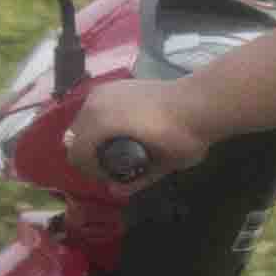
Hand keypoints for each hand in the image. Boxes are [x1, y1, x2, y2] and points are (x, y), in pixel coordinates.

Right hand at [67, 77, 203, 183]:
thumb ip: (137, 180)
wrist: (201, 104)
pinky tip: (120, 128)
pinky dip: (100, 119)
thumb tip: (115, 191)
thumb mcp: (161, 165)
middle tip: (109, 164)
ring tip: (113, 146)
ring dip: (91, 135)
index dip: (88, 170)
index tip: (107, 177)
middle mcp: (96, 104)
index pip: (78, 153)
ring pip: (83, 119)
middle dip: (87, 153)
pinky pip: (96, 106)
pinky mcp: (116, 84)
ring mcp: (105, 91)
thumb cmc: (181, 138)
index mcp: (101, 124)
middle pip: (75, 135)